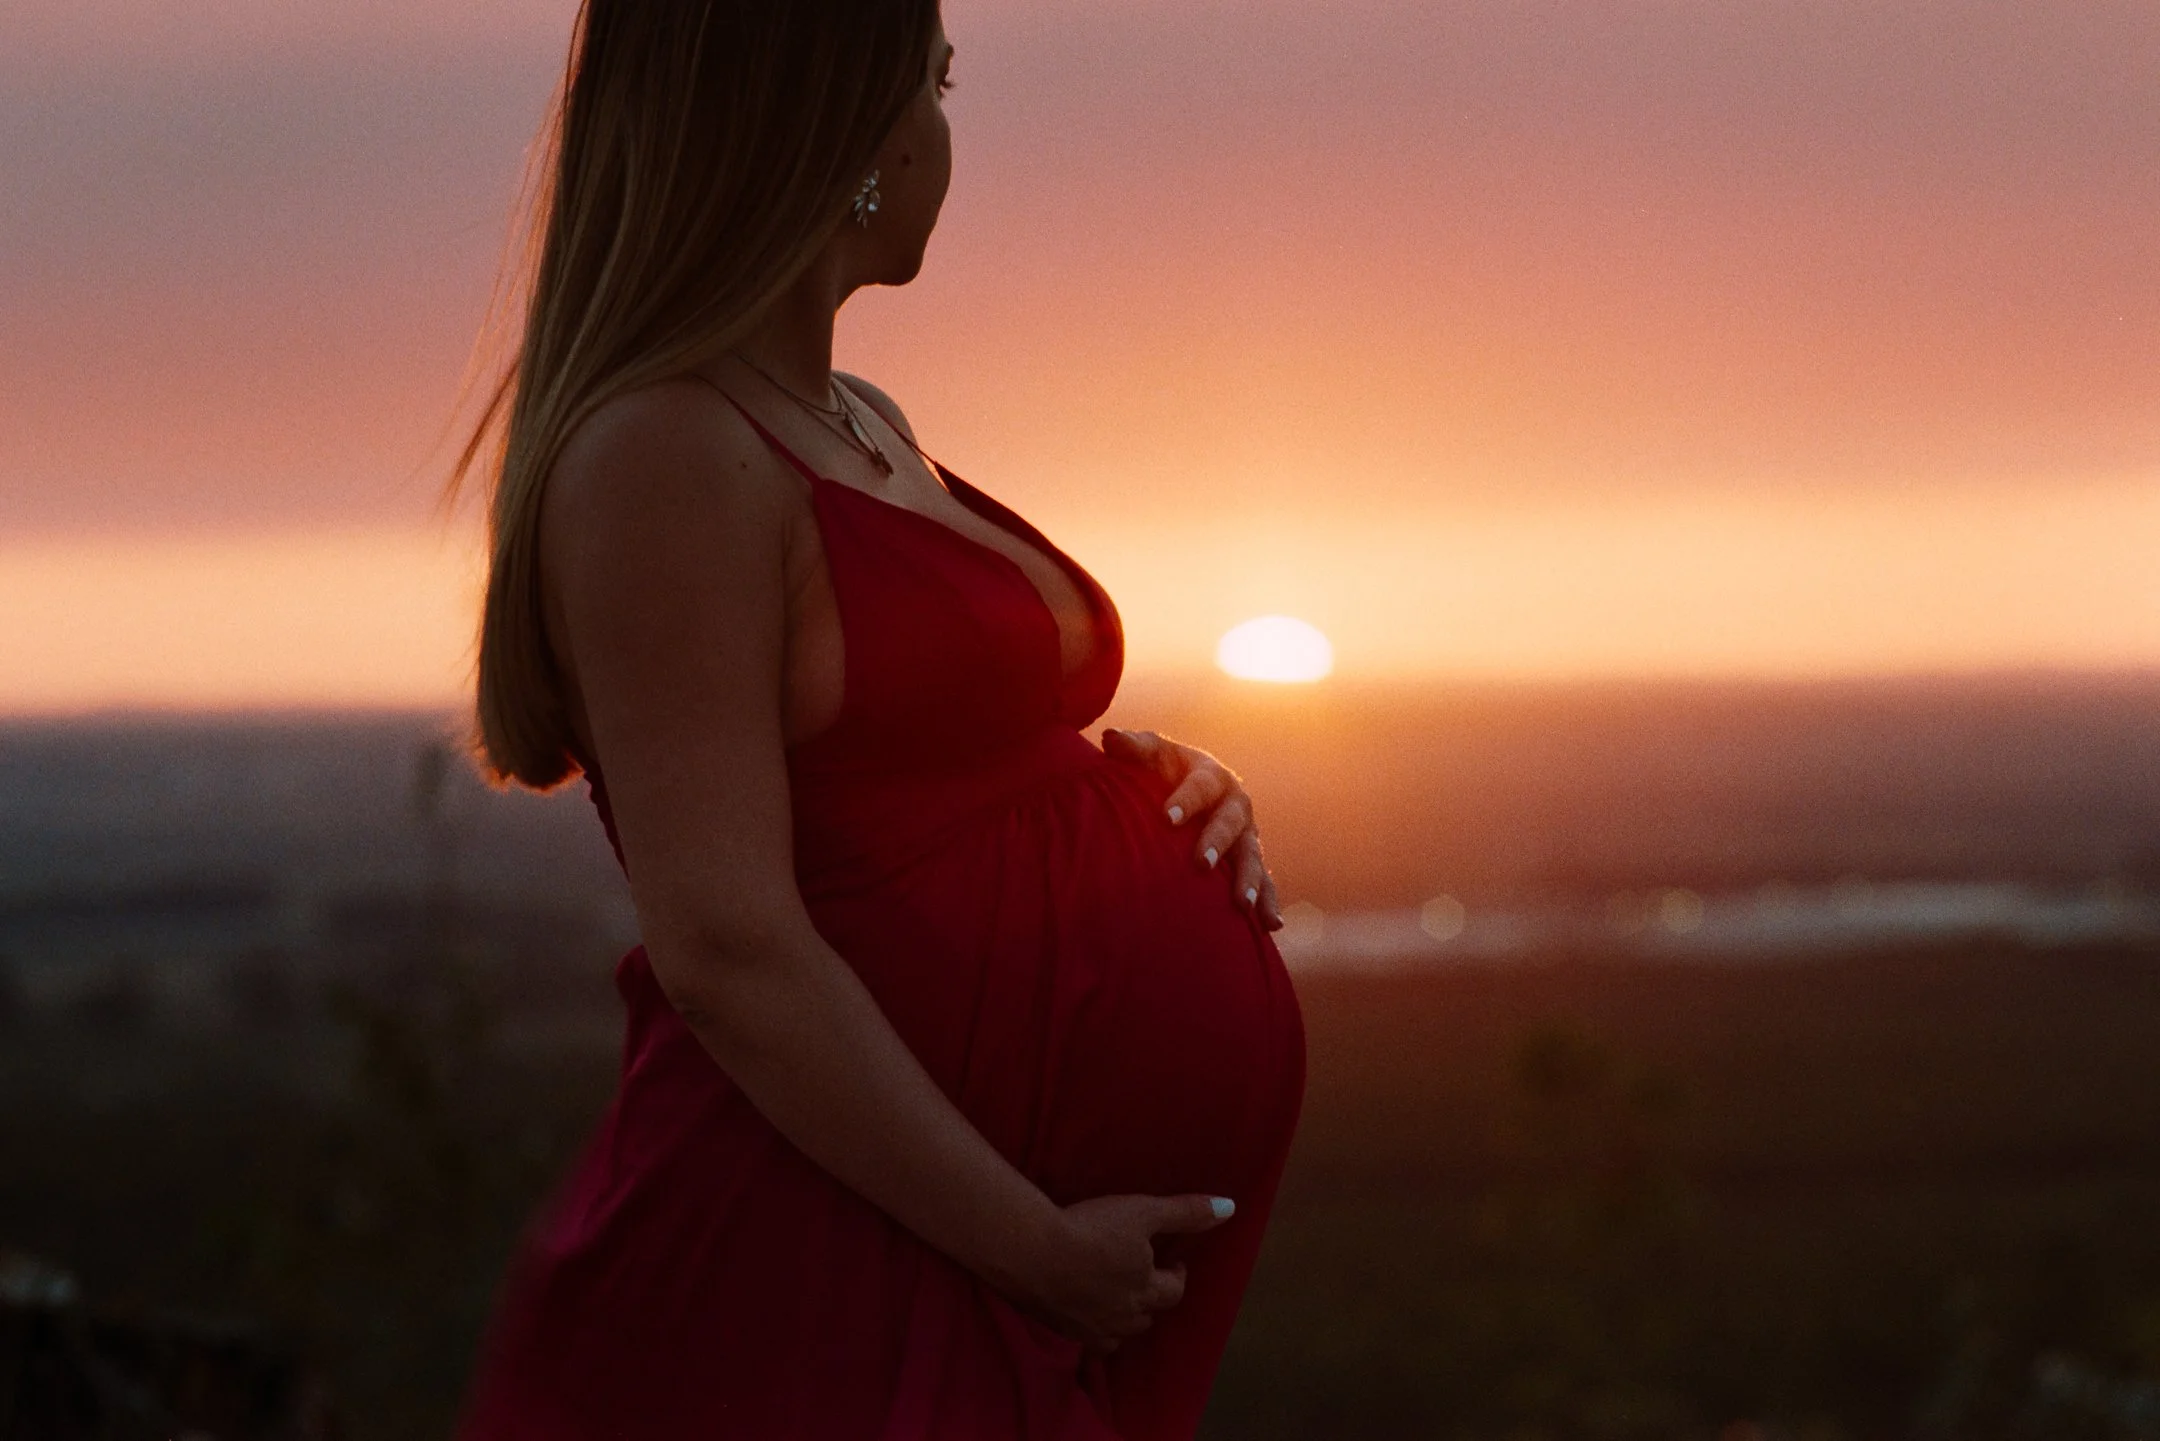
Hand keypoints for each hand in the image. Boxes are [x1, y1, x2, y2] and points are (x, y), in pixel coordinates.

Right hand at [1003, 1192, 1234, 1356]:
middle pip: (1148, 1314)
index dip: (1176, 1274)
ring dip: (1125, 1315)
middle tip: (1142, 1274)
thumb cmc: (1092, 1228)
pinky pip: (1091, 1340)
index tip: (1171, 1260)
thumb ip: (1185, 1212)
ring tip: (1116, 1293)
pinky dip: (1095, 1327)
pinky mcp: (1065, 1331)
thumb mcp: (1143, 1211)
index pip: (1174, 1290)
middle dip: (1151, 1296)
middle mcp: (1125, 1315)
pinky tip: (1085, 1311)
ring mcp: (1093, 1328)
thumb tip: (1230, 1208)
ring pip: (1121, 1331)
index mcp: (1146, 1288)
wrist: (1032, 1252)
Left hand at [1100, 728, 1283, 930]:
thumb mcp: (1152, 754)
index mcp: (1211, 776)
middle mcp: (1235, 804)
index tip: (1166, 818)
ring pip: (1251, 855)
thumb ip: (1134, 748)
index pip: (1200, 786)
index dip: (1185, 800)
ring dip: (1249, 879)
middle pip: (1231, 822)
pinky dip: (1268, 901)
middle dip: (1217, 842)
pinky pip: (1263, 881)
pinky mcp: (1248, 860)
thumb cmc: (1164, 770)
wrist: (1189, 788)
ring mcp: (1246, 834)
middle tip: (1201, 864)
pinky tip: (1271, 926)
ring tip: (1242, 904)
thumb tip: (1111, 738)